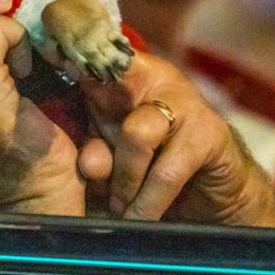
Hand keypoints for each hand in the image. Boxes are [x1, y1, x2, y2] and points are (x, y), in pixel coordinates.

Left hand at [77, 52, 274, 227]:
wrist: (216, 191)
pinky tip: (140, 217)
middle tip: (98, 185)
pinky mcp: (209, 133)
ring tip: (120, 209)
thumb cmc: (154, 165)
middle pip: (108, 91)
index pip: (95, 57)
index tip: (58, 68)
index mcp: (126, 76)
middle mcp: (155, 79)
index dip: (75, 59)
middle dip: (98, 141)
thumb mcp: (114, 154)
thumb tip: (88, 164)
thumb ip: (95, 151)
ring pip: (136, 135)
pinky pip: (167, 172)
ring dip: (124, 181)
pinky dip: (148, 202)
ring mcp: (185, 102)